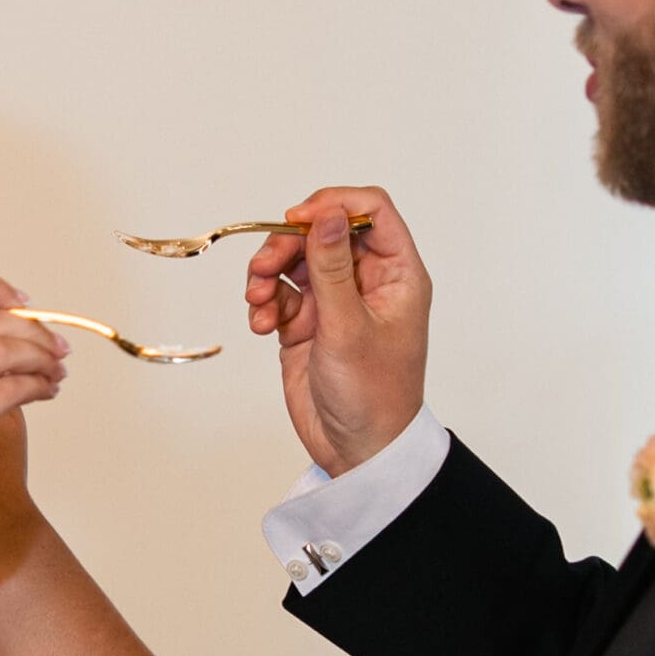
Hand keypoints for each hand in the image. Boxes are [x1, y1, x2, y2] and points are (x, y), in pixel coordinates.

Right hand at [244, 187, 431, 474]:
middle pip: (322, 232)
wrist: (356, 450)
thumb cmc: (372, 395)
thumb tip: (326, 213)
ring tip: (258, 301)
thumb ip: (332, 266)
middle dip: (287, 244)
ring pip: (295, 261)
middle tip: (264, 268)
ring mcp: (335, 301)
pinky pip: (279, 294)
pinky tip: (261, 325)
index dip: (333, 205)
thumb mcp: (348, 326)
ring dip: (268, 273)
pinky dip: (264, 303)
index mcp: (396, 274)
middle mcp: (367, 281)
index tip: (297, 219)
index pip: (371, 211)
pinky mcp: (307, 324)